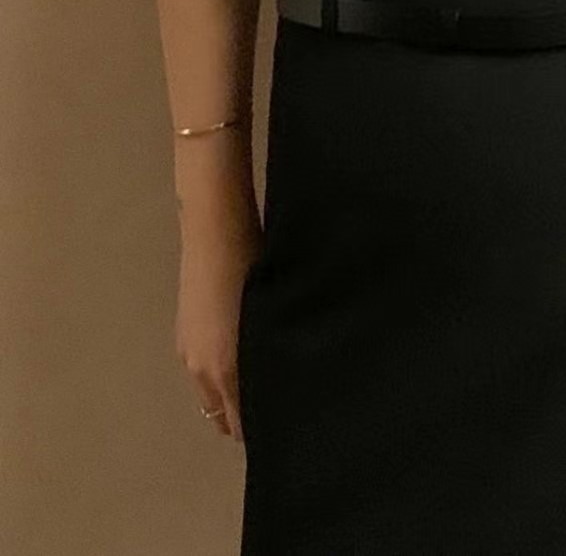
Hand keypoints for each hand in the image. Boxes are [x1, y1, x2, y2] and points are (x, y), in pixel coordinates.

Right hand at [175, 226, 261, 443]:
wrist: (216, 234)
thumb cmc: (253, 270)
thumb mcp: (270, 318)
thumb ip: (270, 358)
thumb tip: (281, 383)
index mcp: (224, 370)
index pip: (239, 424)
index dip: (259, 429)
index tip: (282, 428)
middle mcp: (199, 369)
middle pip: (219, 415)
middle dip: (242, 419)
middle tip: (274, 408)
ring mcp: (188, 350)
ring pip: (209, 393)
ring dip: (228, 397)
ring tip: (260, 382)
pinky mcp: (184, 332)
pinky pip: (202, 370)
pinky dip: (217, 376)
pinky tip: (240, 356)